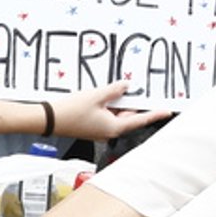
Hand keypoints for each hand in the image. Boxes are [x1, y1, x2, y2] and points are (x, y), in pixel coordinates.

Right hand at [45, 79, 170, 142]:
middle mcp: (109, 131)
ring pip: (117, 114)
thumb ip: (114, 90)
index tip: (167, 110)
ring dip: (120, 102)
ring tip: (119, 89)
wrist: (48, 119)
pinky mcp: (93, 125)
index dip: (155, 114)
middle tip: (138, 88)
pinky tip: (106, 94)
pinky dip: (110, 104)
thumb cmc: (70, 111)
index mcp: (114, 127)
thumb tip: (126, 86)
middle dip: (133, 102)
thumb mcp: (96, 96)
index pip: (140, 120)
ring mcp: (100, 129)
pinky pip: (107, 114)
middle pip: (129, 115)